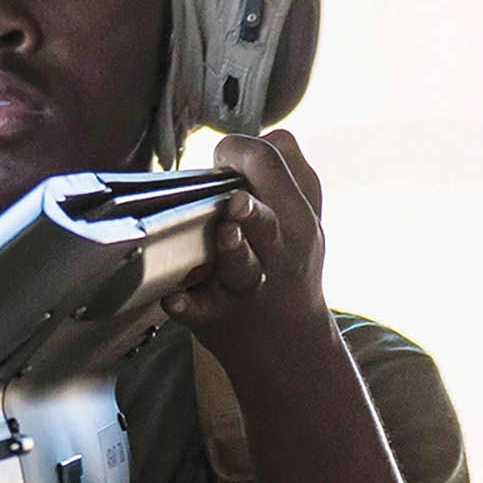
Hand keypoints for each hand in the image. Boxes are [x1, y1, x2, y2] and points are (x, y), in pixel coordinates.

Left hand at [159, 130, 333, 375]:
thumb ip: (295, 174)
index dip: (239, 150)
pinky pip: (198, 309)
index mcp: (296, 220)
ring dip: (231, 248)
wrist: (292, 349)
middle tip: (236, 199)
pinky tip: (175, 298)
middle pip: (264, 221)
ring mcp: (245, 287)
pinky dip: (187, 304)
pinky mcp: (215, 316)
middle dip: (251, 208)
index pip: (272, 167)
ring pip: (238, 265)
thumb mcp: (308, 221)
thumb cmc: (291, 269)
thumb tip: (275, 133)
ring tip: (225, 233)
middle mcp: (275, 253)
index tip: (223, 157)